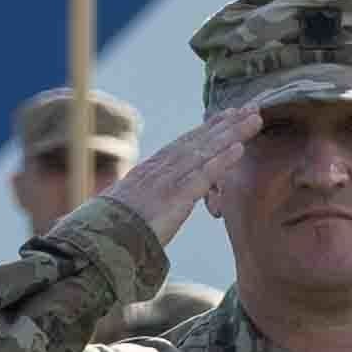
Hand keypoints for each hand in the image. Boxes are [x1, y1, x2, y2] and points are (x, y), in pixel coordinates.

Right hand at [109, 104, 259, 240]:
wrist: (97, 243)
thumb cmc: (108, 231)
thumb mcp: (127, 211)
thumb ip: (141, 203)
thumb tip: (145, 206)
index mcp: (148, 172)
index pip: (183, 145)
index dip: (207, 129)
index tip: (226, 116)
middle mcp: (159, 170)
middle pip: (198, 140)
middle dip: (226, 124)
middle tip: (250, 108)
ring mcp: (167, 182)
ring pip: (205, 151)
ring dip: (231, 134)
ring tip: (254, 119)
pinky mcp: (173, 198)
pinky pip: (202, 176)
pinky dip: (221, 160)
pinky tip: (239, 148)